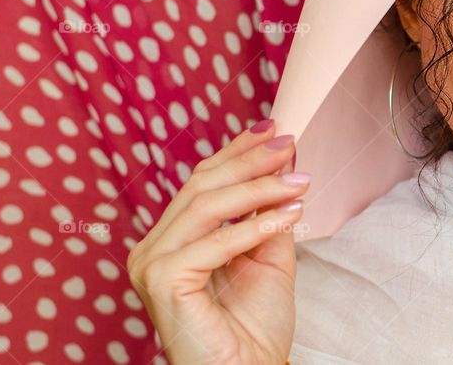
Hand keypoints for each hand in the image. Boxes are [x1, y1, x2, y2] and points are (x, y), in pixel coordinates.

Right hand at [126, 119, 309, 363]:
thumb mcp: (268, 254)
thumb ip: (267, 212)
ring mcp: (153, 263)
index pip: (202, 181)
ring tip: (299, 182)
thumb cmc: (253, 325)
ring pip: (208, 206)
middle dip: (250, 161)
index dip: (236, 151)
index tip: (272, 127)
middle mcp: (154, 246)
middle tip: (290, 144)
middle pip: (202, 186)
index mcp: (173, 238)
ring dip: (259, 188)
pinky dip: (255, 225)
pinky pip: (215, 242)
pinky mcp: (162, 280)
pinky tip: (290, 215)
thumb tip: (283, 165)